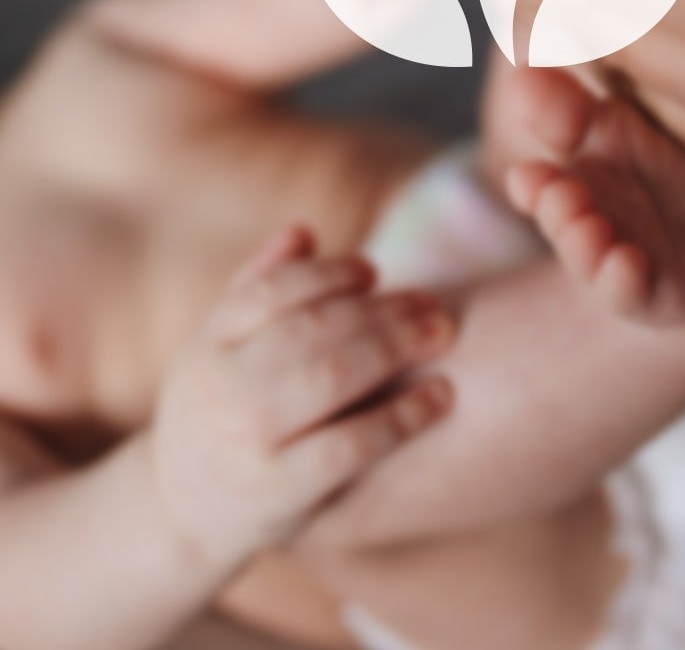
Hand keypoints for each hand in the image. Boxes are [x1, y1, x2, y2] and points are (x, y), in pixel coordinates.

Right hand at [150, 227, 453, 574]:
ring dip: (395, 348)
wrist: (179, 516)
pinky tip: (440, 397)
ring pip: (330, 378)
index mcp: (207, 345)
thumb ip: (256, 285)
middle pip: (310, 330)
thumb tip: (304, 231)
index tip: (374, 270)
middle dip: (379, 309)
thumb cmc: (214, 411)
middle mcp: (222, 389)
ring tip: (442, 332)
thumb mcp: (217, 348)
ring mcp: (249, 442)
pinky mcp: (280, 494)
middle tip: (431, 301)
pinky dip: (401, 418)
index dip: (328, 274)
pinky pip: (349, 448)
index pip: (271, 292)